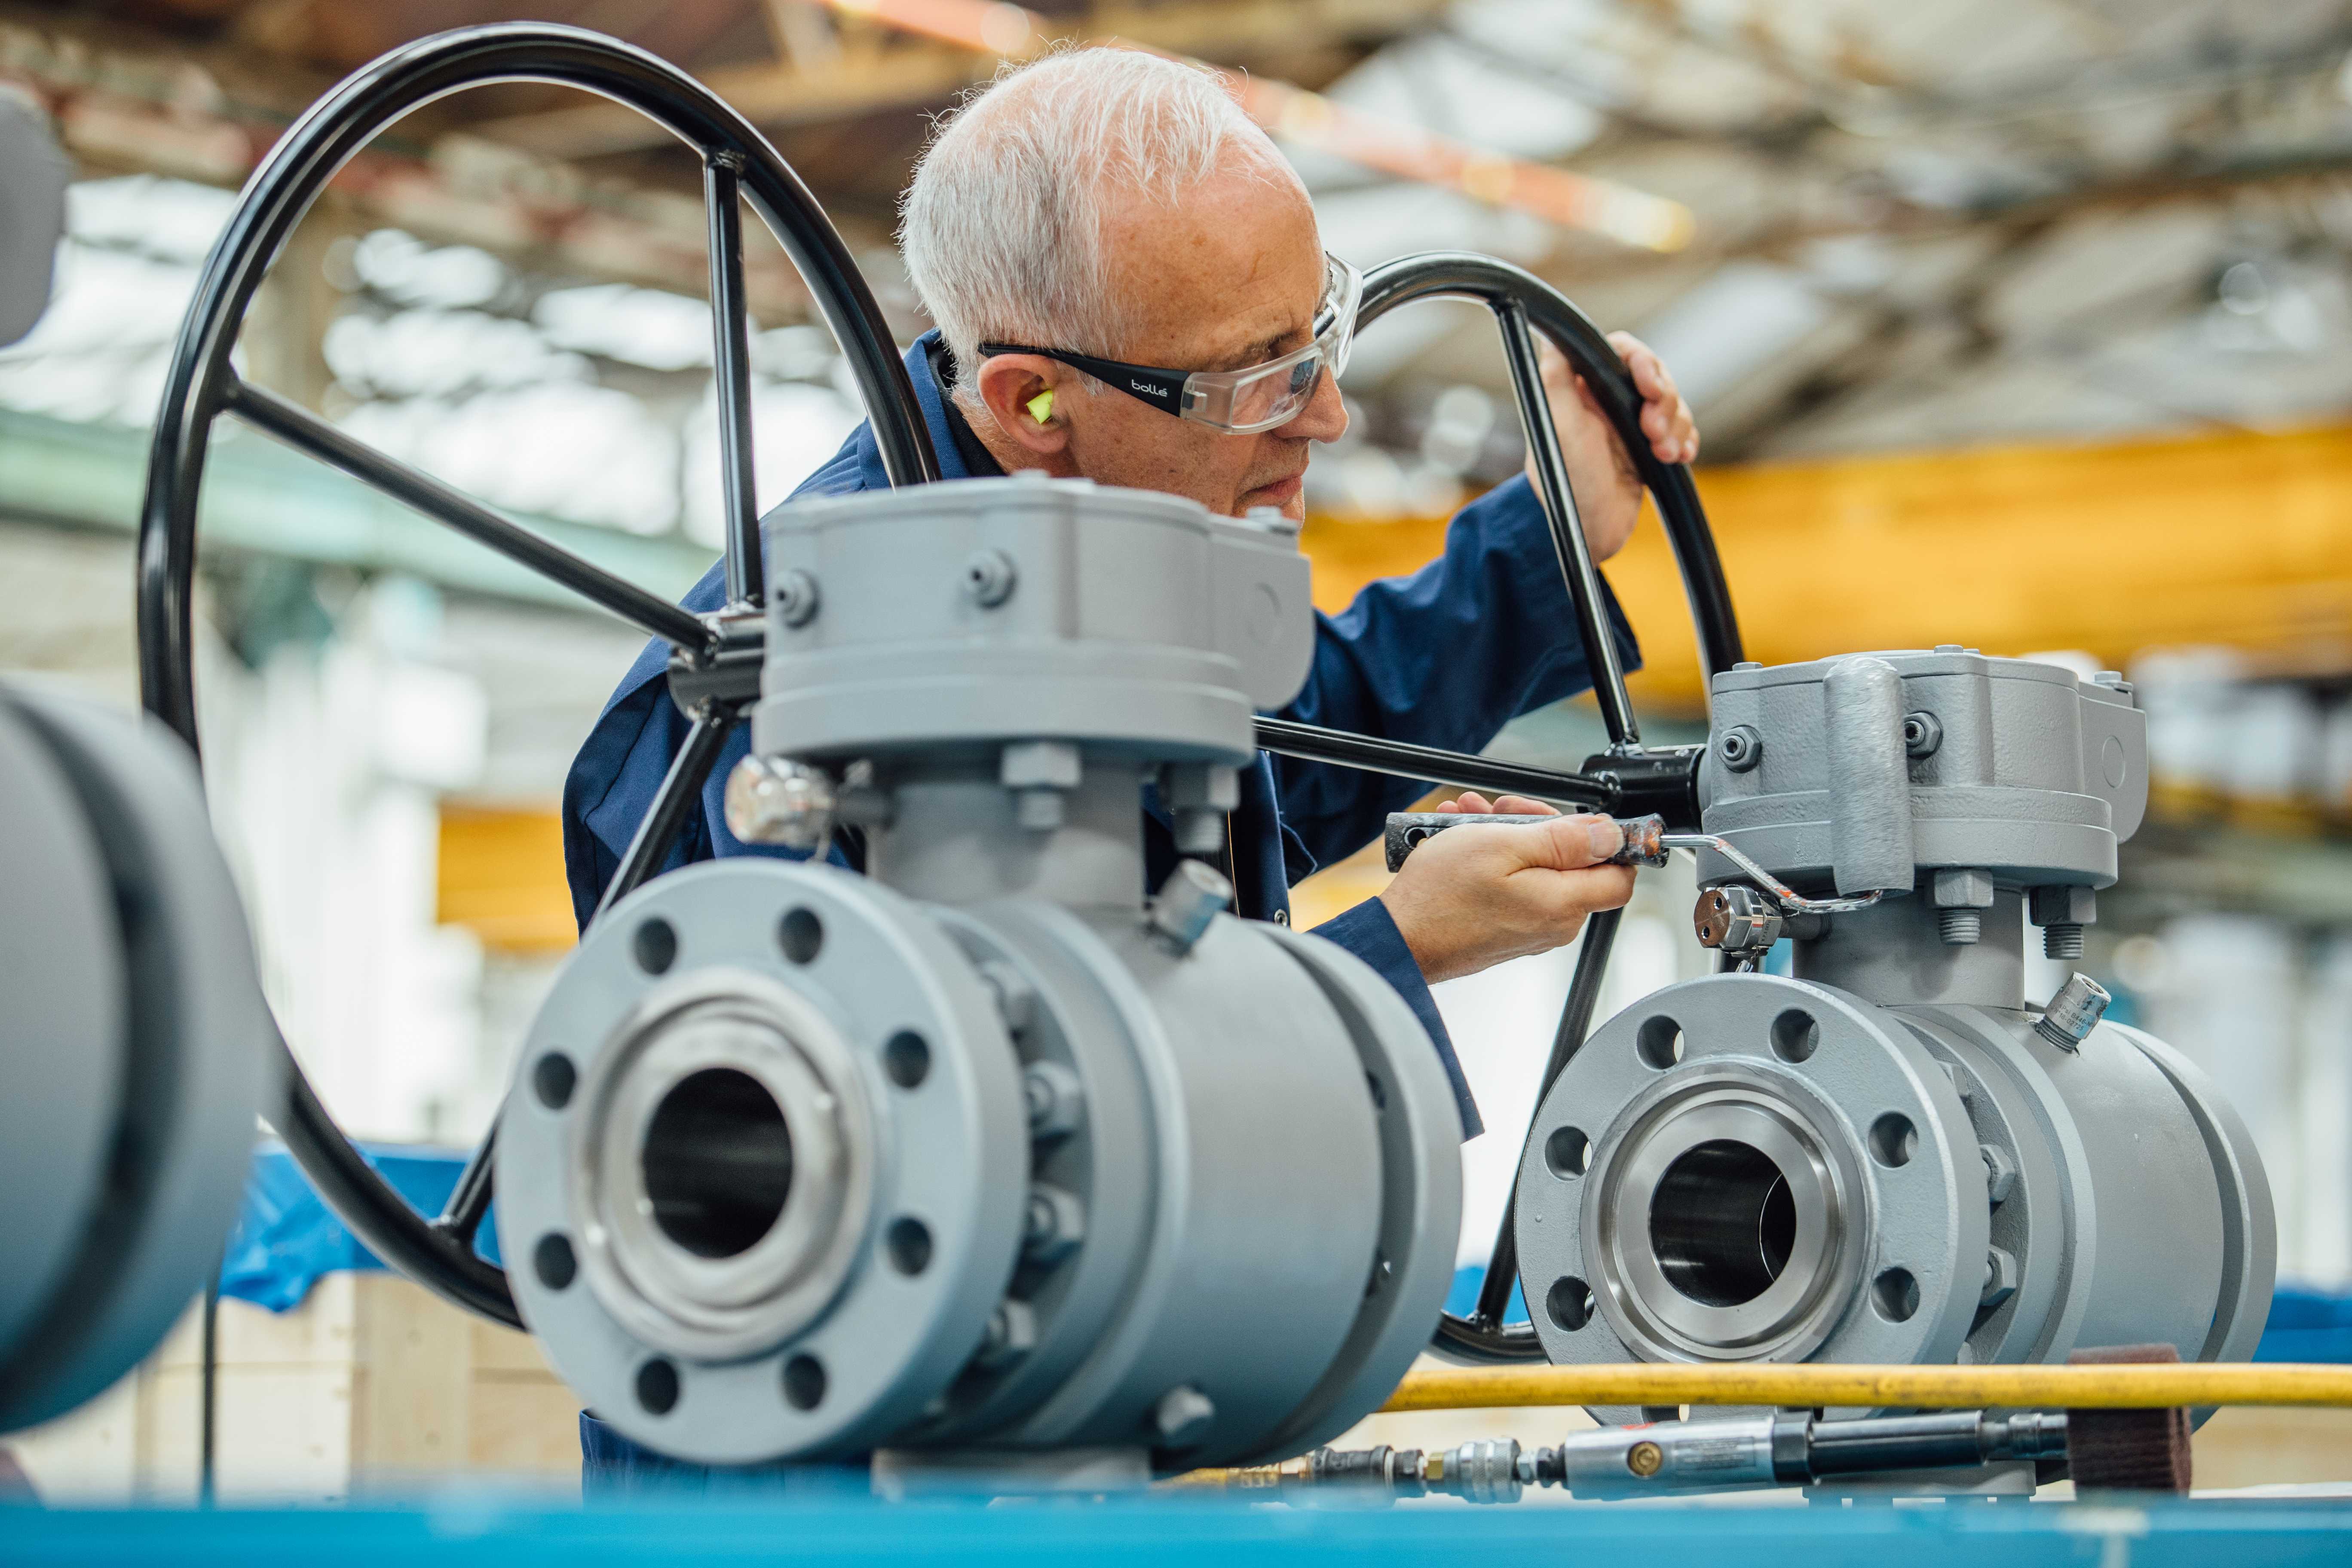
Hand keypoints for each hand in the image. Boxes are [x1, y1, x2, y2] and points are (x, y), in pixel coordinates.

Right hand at [1378, 792, 1637, 984]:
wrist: (1397, 939)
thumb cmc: (1441, 896)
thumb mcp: (1505, 846)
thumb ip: (1565, 840)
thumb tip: (1610, 834)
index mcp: (1563, 905)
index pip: (1620, 875)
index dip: (1607, 841)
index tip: (1578, 818)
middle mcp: (1553, 925)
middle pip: (1571, 865)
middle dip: (1538, 826)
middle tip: (1502, 809)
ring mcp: (1528, 931)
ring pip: (1537, 871)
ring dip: (1508, 837)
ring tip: (1470, 818)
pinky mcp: (1503, 933)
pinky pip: (1514, 887)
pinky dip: (1494, 860)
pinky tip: (1463, 840)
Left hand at [1523, 331, 1697, 564]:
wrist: (1586, 534)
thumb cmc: (1566, 484)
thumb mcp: (1557, 428)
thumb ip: (1555, 380)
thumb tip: (1551, 336)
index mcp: (1582, 389)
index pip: (1620, 351)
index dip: (1642, 361)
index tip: (1649, 386)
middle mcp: (1606, 402)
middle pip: (1653, 375)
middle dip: (1663, 400)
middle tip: (1652, 430)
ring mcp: (1629, 426)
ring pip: (1671, 404)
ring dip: (1675, 425)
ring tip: (1661, 452)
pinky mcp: (1648, 449)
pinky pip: (1680, 432)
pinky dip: (1684, 441)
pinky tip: (1677, 458)